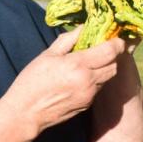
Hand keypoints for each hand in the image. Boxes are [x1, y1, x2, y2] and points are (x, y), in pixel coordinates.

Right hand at [5, 26, 126, 134]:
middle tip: (103, 49)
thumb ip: (68, 40)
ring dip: (104, 68)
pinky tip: (80, 78)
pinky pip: (98, 88)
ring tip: (90, 63)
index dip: (117, 43)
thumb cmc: (32, 82)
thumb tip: (83, 28)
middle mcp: (88, 80)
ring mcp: (89, 94)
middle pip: (114, 65)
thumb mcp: (47, 55)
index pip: (110, 51)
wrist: (26, 113)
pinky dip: (95, 80)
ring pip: (107, 77)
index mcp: (77, 65)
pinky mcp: (87, 105)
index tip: (115, 38)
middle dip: (112, 56)